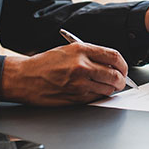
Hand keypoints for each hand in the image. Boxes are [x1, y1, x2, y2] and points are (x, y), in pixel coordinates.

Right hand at [1, 43, 127, 105]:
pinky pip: (96, 98)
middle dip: (121, 80)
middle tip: (120, 80)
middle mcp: (82, 66)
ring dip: (110, 89)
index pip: (114, 56)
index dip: (123, 64)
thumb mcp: (68, 50)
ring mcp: (79, 83)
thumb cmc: (44, 64)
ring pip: (108, 89)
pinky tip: (92, 91)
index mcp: (81, 50)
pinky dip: (98, 95)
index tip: (123, 68)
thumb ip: (91, 55)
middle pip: (115, 75)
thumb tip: (112, 63)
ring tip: (105, 86)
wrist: (24, 78)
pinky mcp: (76, 98)